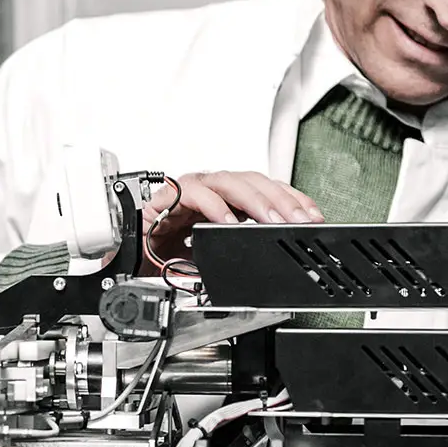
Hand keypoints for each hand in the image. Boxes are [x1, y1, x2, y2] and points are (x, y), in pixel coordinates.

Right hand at [145, 171, 321, 264]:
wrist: (132, 255)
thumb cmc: (171, 250)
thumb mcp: (218, 256)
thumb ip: (241, 253)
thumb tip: (275, 264)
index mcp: (230, 198)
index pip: (269, 190)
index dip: (295, 201)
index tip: (315, 218)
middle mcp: (214, 188)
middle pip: (256, 182)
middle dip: (283, 202)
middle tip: (301, 222)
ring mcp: (193, 189)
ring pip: (232, 183)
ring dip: (256, 202)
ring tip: (273, 222)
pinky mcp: (170, 197)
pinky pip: (197, 196)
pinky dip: (216, 209)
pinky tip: (229, 223)